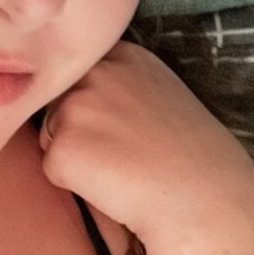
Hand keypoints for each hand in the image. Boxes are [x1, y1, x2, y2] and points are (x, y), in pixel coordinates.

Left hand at [38, 39, 253, 249]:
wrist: (203, 199)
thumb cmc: (189, 158)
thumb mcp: (161, 95)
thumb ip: (120, 86)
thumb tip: (79, 103)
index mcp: (124, 55)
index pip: (81, 77)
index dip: (96, 109)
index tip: (124, 129)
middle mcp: (97, 73)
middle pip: (58, 104)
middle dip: (78, 131)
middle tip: (124, 154)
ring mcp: (77, 108)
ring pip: (50, 136)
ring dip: (75, 157)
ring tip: (120, 169)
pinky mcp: (63, 149)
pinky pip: (52, 170)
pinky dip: (73, 185)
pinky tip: (112, 185)